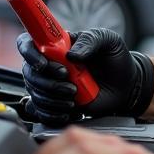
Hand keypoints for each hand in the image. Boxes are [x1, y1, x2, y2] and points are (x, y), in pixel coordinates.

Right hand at [17, 28, 153, 123]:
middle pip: (29, 73)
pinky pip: (41, 112)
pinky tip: (71, 110)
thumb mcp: (108, 40)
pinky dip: (53, 113)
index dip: (30, 53)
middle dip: (48, 81)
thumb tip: (71, 54)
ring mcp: (51, 85)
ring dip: (53, 98)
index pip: (28, 43)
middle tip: (70, 84)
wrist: (126, 84)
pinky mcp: (55, 103)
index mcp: (57, 45)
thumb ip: (90, 40)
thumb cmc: (114, 59)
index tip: (44, 64)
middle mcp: (49, 64)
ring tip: (74, 97)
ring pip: (35, 94)